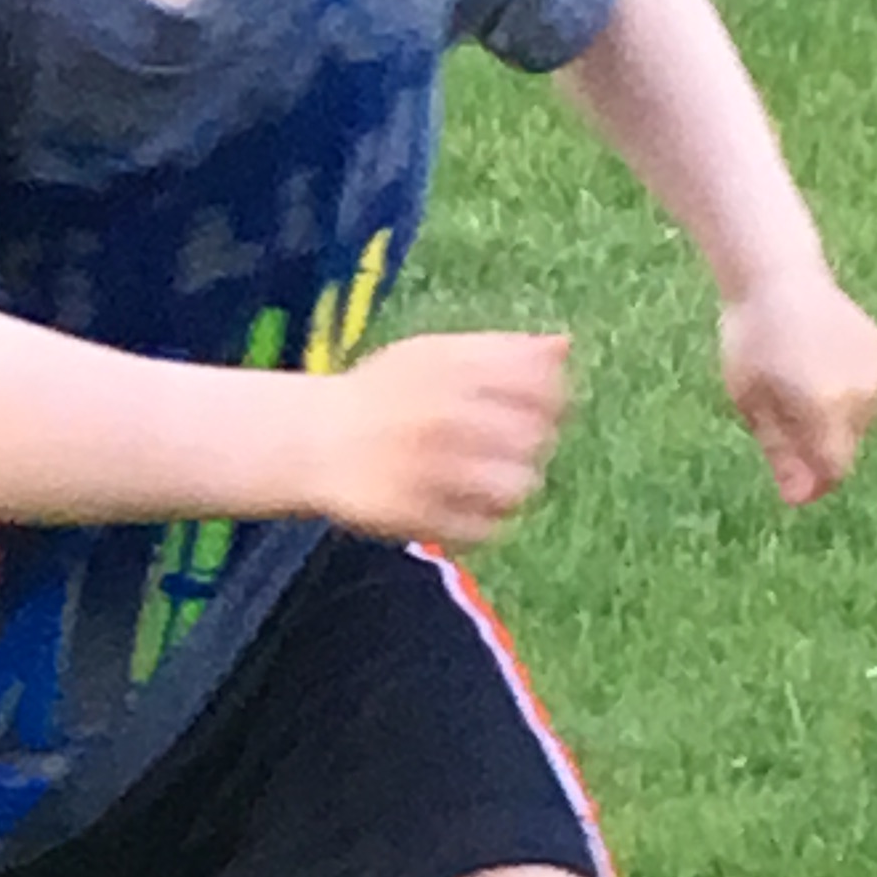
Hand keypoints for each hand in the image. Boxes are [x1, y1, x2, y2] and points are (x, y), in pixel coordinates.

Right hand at [303, 330, 572, 548]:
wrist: (313, 442)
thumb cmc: (386, 395)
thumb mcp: (435, 355)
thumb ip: (500, 349)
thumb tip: (563, 346)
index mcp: (451, 369)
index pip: (540, 385)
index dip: (552, 400)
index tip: (533, 409)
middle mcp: (442, 415)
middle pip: (535, 439)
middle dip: (531, 444)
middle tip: (502, 447)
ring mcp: (428, 468)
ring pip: (517, 488)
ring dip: (511, 487)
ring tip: (485, 481)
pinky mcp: (415, 516)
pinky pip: (485, 529)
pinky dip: (483, 522)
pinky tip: (461, 506)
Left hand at [719, 276, 876, 506]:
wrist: (779, 278)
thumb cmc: (752, 341)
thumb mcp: (752, 401)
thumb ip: (781, 452)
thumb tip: (800, 499)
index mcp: (825, 404)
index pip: (834, 469)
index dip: (812, 483)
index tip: (789, 481)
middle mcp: (862, 391)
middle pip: (846, 450)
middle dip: (816, 448)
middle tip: (780, 410)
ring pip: (860, 427)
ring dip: (833, 424)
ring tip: (799, 384)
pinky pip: (870, 401)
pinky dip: (848, 399)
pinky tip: (820, 370)